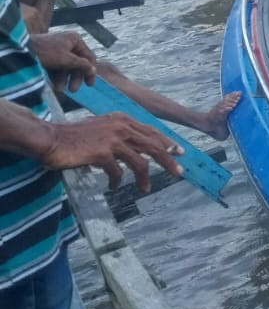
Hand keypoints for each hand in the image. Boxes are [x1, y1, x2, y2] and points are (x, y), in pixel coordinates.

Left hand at [31, 31, 97, 91]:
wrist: (21, 49)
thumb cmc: (46, 52)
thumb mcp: (67, 59)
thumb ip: (82, 65)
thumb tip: (93, 70)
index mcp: (75, 40)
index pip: (89, 57)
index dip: (90, 72)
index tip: (89, 85)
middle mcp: (68, 43)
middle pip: (77, 64)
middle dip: (74, 78)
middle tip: (73, 90)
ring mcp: (58, 50)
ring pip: (66, 67)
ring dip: (64, 80)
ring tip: (60, 91)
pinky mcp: (49, 56)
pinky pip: (57, 67)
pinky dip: (56, 77)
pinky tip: (54, 87)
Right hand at [42, 113, 183, 192]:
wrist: (49, 138)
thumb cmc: (73, 136)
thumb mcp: (102, 129)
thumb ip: (120, 137)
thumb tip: (137, 152)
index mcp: (122, 119)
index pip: (152, 132)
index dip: (168, 143)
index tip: (180, 152)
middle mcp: (121, 127)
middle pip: (154, 146)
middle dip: (169, 160)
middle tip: (179, 172)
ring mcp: (112, 139)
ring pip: (141, 162)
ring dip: (144, 178)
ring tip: (145, 189)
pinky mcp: (102, 153)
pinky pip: (118, 172)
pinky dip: (117, 181)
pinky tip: (112, 186)